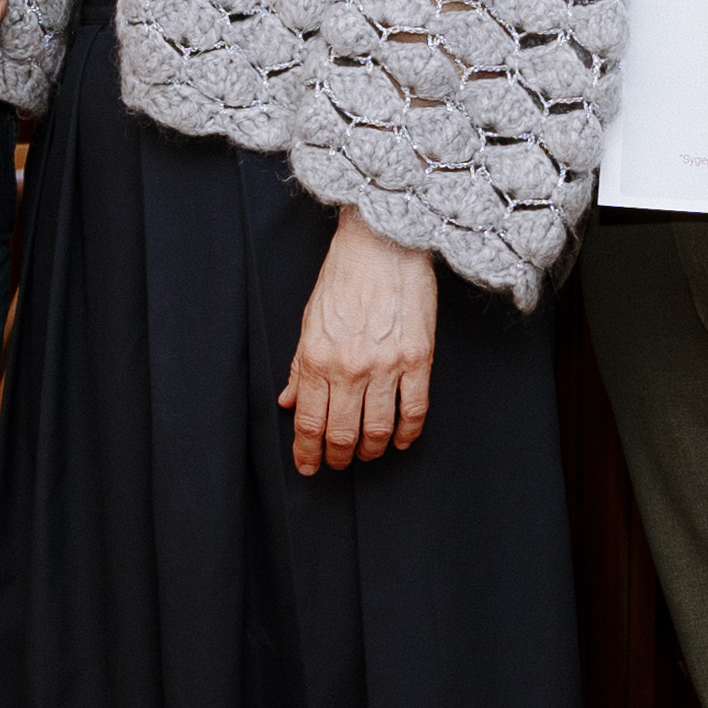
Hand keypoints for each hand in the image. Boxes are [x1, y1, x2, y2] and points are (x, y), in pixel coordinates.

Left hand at [284, 218, 440, 474]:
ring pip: (379, 429)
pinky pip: (415, 410)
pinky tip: (402, 439)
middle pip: (342, 433)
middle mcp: (350, 367)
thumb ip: (300, 366)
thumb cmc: (345, 275)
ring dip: (372, 449)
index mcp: (318, 358)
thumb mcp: (310, 320)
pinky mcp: (418, 358)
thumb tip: (289, 402)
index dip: (307, 451)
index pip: (310, 421)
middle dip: (338, 457)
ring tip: (368, 452)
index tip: (308, 466)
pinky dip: (408, 433)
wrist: (383, 242)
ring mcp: (386, 365)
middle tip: (338, 463)